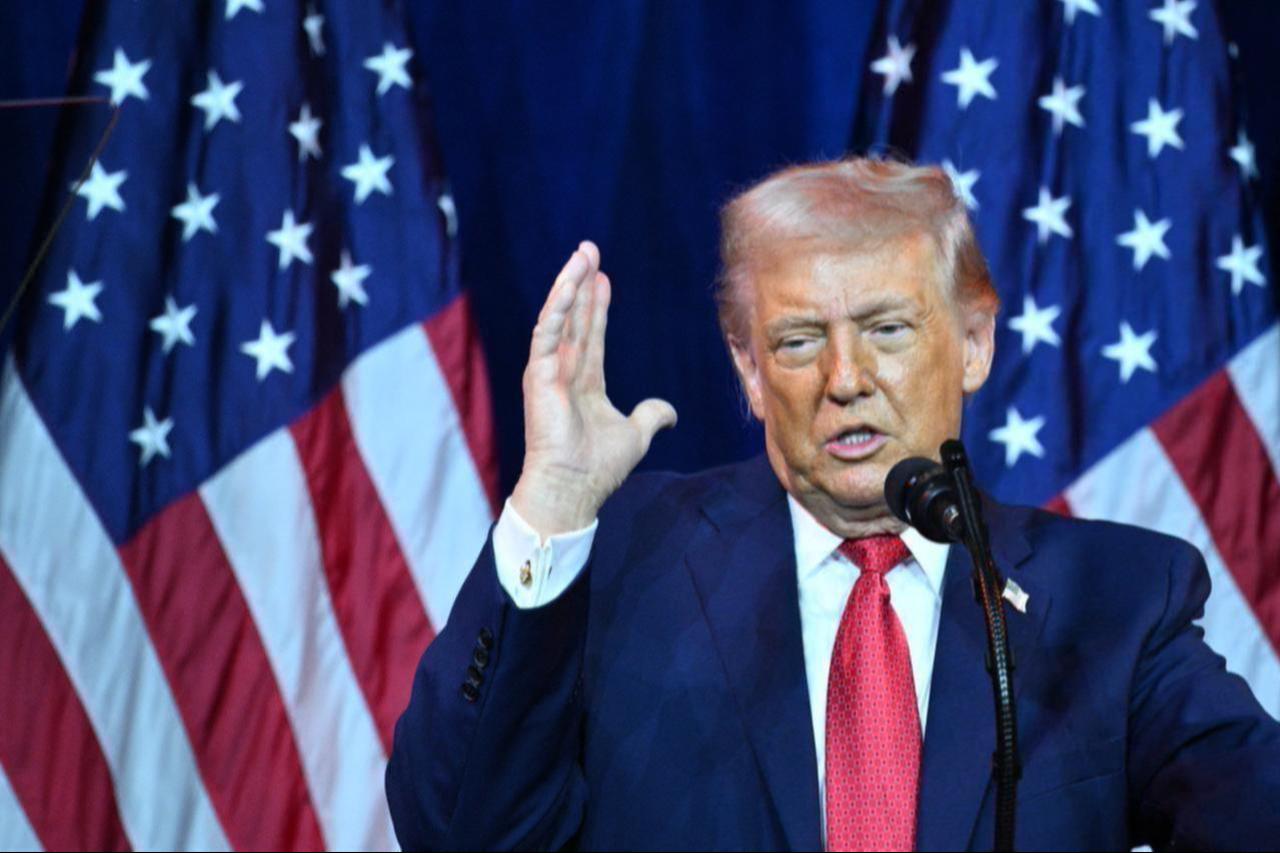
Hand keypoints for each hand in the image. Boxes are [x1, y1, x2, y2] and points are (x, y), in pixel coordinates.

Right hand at [510, 241, 677, 537]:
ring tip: (581, 254)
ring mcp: (548, 372)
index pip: (590, 334)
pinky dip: (557, 308)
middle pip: (574, 317)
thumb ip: (651, 416)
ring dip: (569, 284)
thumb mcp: (636, 434)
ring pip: (559, 318)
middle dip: (581, 282)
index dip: (598, 306)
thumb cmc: (597, 467)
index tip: (605, 278)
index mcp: (583, 382)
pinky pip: (546, 333)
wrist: (573, 488)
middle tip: (589, 249)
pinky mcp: (538, 376)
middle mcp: (562, 372)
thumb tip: (671, 412)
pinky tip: (568, 284)